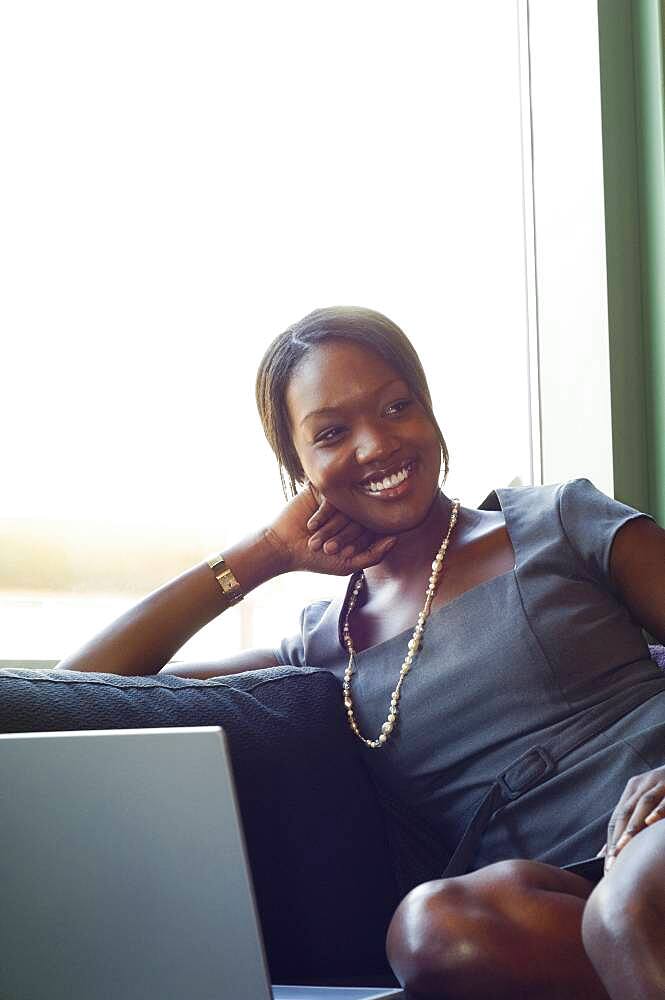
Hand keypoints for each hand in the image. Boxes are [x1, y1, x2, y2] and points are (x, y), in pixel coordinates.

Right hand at [265, 483, 396, 575]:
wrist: (284, 547)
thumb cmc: (316, 560)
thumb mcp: (347, 565)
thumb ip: (374, 555)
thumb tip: (396, 539)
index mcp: (361, 530)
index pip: (374, 530)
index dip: (360, 543)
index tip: (343, 554)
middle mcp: (352, 514)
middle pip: (362, 518)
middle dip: (345, 536)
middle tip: (329, 549)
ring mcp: (339, 502)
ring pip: (348, 508)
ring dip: (333, 528)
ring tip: (320, 542)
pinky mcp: (323, 492)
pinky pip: (332, 498)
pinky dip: (323, 515)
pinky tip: (311, 526)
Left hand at [604, 765, 664, 871]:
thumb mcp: (649, 801)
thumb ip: (632, 823)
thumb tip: (608, 852)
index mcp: (633, 789)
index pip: (617, 818)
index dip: (610, 841)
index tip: (608, 864)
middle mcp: (642, 784)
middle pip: (625, 812)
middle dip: (618, 838)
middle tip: (613, 862)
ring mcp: (658, 782)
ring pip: (642, 805)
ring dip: (633, 827)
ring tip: (625, 847)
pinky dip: (658, 809)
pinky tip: (651, 821)